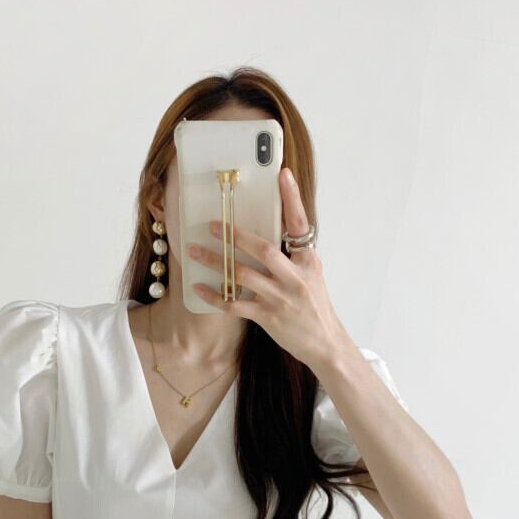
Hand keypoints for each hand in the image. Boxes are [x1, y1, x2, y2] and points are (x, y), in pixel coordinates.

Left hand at [189, 166, 352, 373]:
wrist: (325, 343)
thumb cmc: (315, 307)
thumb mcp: (311, 275)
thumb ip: (293, 255)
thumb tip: (272, 232)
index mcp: (308, 261)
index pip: (300, 224)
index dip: (292, 198)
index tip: (282, 175)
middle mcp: (295, 277)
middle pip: (263, 249)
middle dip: (235, 235)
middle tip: (212, 224)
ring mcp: (281, 297)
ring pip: (242, 275)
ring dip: (215, 261)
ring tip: (193, 251)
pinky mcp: (268, 317)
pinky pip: (235, 304)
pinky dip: (214, 296)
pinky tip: (198, 287)